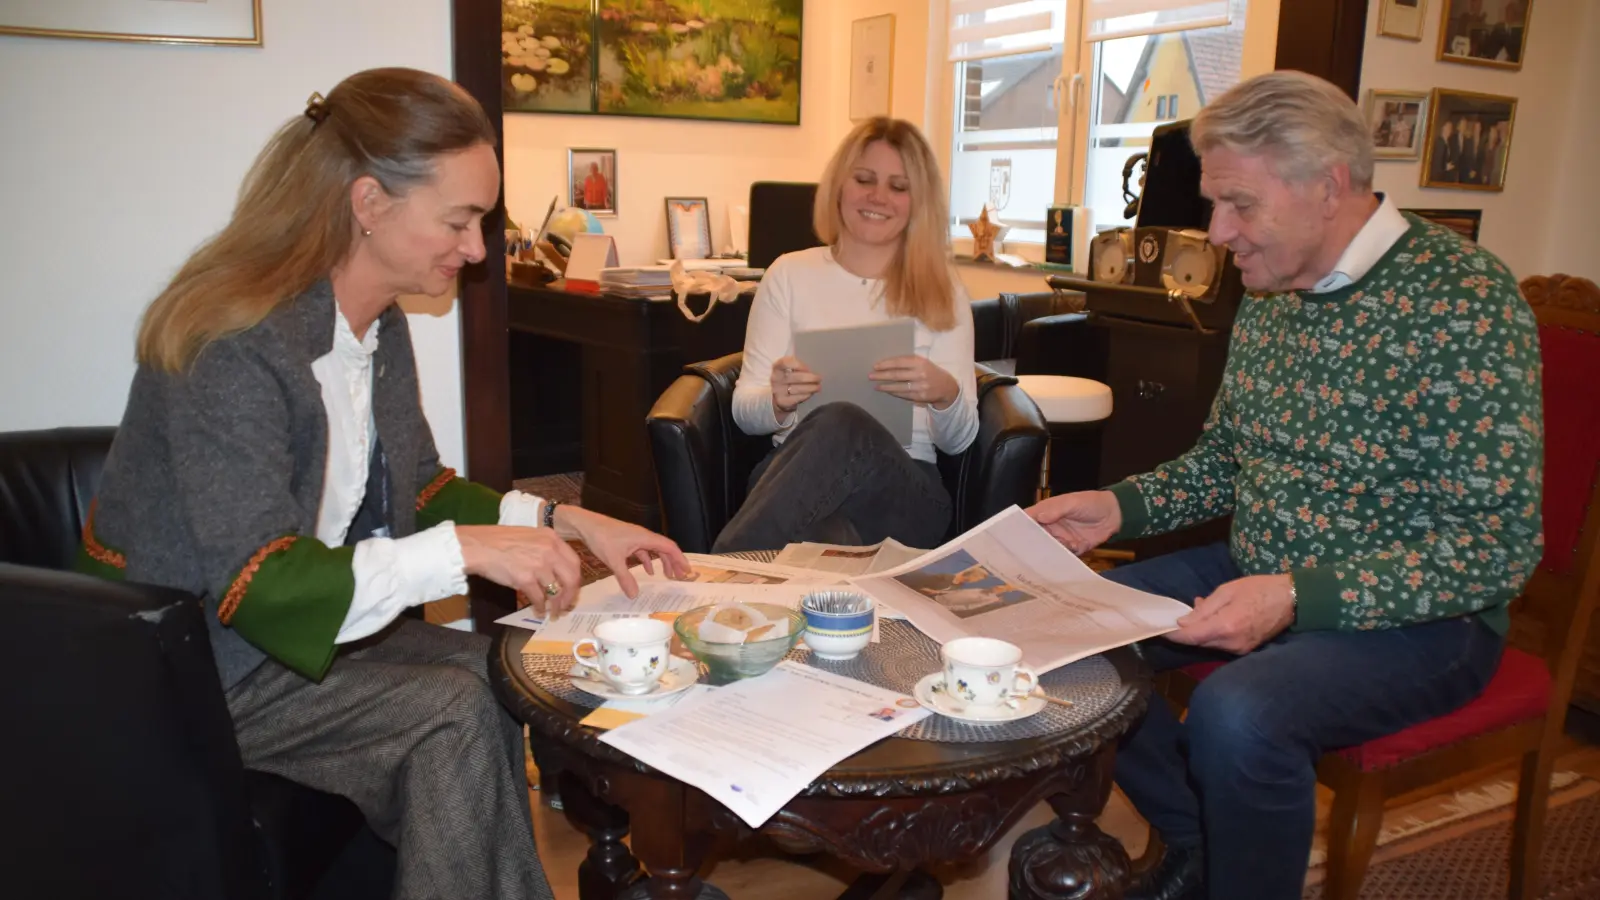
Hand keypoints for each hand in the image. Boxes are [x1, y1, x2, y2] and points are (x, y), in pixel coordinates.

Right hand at [456, 525, 582, 615]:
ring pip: (556, 591)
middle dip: (570, 596)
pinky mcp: (525, 579)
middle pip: (571, 578)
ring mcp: (538, 565)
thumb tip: (555, 571)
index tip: (572, 589)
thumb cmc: (499, 541)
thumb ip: (545, 549)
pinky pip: (539, 598)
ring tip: (553, 613)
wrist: (478, 546)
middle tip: (566, 606)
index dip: (575, 580)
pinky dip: (540, 608)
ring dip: (555, 606)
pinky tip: (538, 611)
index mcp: (552, 538)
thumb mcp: (530, 537)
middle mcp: (549, 551)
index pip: (574, 562)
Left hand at [555, 505, 689, 597]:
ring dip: (662, 562)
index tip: (687, 571)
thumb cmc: (600, 538)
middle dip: (674, 562)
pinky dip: (648, 561)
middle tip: (680, 577)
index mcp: (645, 538)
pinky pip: (643, 551)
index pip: (669, 547)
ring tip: (668, 576)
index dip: (680, 559)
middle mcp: (643, 536)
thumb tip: (634, 595)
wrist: (585, 525)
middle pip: (664, 548)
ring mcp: (635, 537)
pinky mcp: (627, 540)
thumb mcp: (614, 560)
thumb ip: (625, 578)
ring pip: (654, 550)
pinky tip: (648, 571)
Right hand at [771, 356, 820, 414]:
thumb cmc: (788, 379)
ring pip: (798, 388)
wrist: (778, 396)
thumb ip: (798, 367)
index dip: (798, 364)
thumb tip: (813, 370)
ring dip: (811, 387)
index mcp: (777, 367)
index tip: (807, 368)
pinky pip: (798, 398)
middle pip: (795, 377)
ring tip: (818, 387)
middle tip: (819, 378)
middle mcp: (775, 379)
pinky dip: (806, 395)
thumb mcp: (789, 369)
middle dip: (810, 378)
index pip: (785, 362)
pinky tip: (811, 393)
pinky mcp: (783, 401)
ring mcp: (778, 391)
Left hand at [870, 355, 958, 408]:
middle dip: (881, 376)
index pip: (898, 362)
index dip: (885, 364)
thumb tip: (886, 365)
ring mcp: (920, 386)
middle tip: (870, 376)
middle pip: (896, 375)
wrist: (946, 387)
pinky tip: (887, 391)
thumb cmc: (930, 372)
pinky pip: (903, 395)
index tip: (875, 366)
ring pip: (898, 387)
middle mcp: (920, 374)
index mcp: (920, 362)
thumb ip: (908, 362)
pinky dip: (894, 393)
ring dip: (885, 386)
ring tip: (876, 386)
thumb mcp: (922, 363)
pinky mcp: (919, 397)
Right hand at [1026, 490, 1121, 554]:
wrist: (1115, 515)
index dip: (1018, 527)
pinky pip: (1063, 556)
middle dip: (1033, 544)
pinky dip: (1064, 556)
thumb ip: (1056, 510)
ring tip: (1054, 550)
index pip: (1028, 519)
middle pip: (1036, 537)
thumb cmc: (1091, 503)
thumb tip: (1038, 517)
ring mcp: (1061, 539)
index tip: (1011, 537)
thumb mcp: (1073, 502)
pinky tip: (1070, 552)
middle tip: (1029, 551)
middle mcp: (1051, 527)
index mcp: (1047, 512)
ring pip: (1048, 548)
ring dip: (1050, 550)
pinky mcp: (1072, 548)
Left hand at [1167, 574, 1294, 653]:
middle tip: (1175, 617)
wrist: (1292, 599)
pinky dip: (1212, 634)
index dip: (1173, 635)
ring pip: (1209, 645)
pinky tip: (1213, 619)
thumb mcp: (1227, 591)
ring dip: (1199, 632)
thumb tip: (1183, 622)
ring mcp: (1240, 649)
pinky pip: (1221, 644)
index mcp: (1226, 626)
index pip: (1191, 637)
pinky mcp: (1246, 650)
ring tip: (1198, 611)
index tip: (1159, 629)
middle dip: (1184, 633)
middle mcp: (1232, 643)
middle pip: (1198, 643)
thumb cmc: (1259, 589)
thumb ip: (1205, 609)